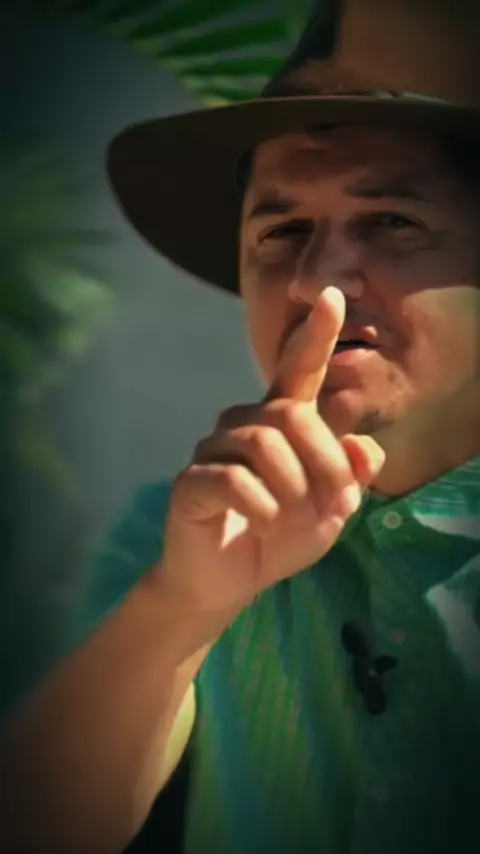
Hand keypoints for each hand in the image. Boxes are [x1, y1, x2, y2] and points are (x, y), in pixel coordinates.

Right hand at [157, 287, 384, 622]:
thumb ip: (351, 477)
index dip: (317, 335)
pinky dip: (262, 507)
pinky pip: (234, 480)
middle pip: (292, 414)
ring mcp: (213, 449)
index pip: (298, 371)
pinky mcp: (192, 480)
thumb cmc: (278, 538)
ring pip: (264, 445)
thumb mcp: (329, 511)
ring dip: (293, 491)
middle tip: (336, 504)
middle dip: (325, 462)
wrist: (227, 582)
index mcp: (280, 424)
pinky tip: (263, 524)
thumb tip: (366, 447)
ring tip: (292, 519)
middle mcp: (245, 425)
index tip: (334, 295)